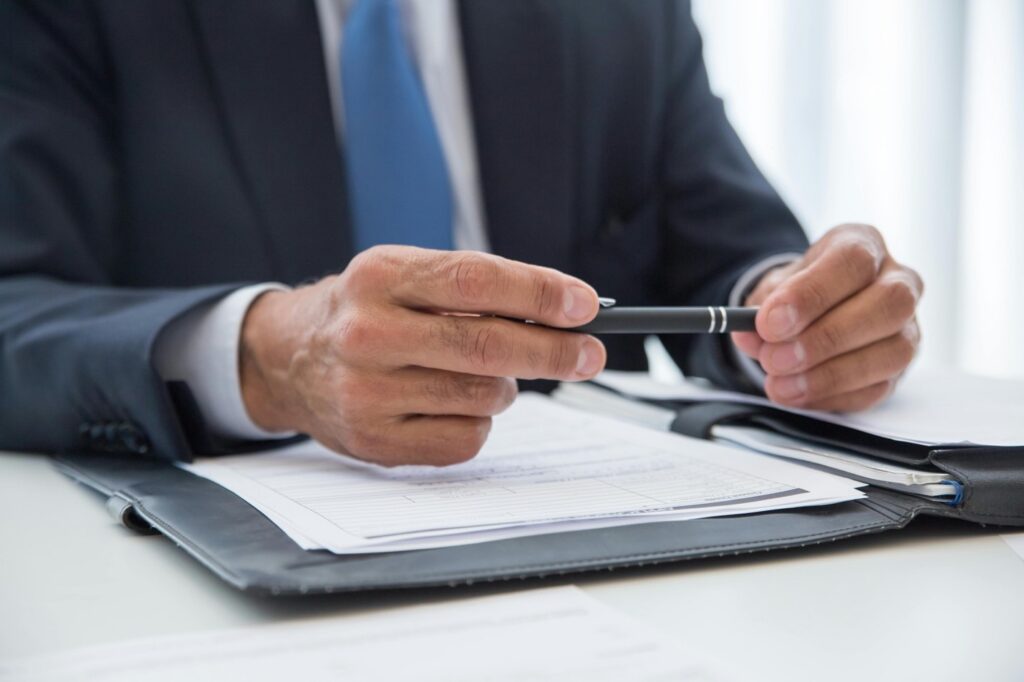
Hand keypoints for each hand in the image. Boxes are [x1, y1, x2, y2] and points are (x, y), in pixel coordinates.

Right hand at [239, 246, 604, 465]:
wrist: (290, 360)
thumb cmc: (369, 312)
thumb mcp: (404, 276)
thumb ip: (475, 287)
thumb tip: (564, 312)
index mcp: (379, 276)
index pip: (474, 280)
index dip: (539, 292)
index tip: (585, 305)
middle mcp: (367, 333)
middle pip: (487, 345)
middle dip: (554, 351)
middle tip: (590, 354)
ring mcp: (367, 392)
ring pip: (484, 396)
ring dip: (507, 386)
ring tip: (486, 373)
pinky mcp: (375, 441)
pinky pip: (466, 439)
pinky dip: (479, 421)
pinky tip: (453, 404)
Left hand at [731, 224, 922, 411]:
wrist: (811, 310)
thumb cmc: (797, 293)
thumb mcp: (773, 289)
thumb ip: (760, 308)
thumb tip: (749, 334)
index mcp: (864, 245)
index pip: (853, 261)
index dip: (811, 294)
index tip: (768, 323)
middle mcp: (899, 281)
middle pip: (888, 304)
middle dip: (825, 338)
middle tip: (773, 359)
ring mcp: (908, 326)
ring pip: (892, 352)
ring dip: (829, 375)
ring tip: (780, 384)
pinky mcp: (899, 368)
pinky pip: (879, 388)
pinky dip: (832, 395)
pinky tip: (798, 394)